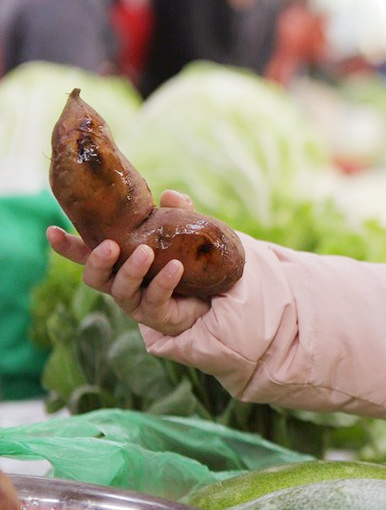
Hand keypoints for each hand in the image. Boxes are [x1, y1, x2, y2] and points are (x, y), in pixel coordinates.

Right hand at [45, 190, 211, 335]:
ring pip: (121, 289)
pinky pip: (156, 298)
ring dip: (131, 269)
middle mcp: (120, 282)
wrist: (210, 297)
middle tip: (110, 245)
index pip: (86, 253)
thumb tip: (169, 195)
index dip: (66, 246)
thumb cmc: (186, 261)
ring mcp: (136, 301)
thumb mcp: (180, 233)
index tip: (51, 232)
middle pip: (94, 276)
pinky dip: (164, 281)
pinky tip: (175, 267)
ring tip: (146, 252)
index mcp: (118, 261)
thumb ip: (175, 213)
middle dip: (97, 260)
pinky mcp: (157, 314)